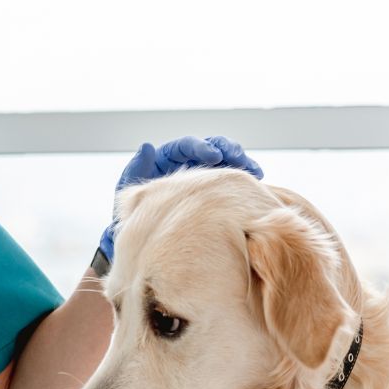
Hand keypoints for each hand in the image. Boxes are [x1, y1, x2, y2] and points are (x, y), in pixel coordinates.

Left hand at [96, 136, 262, 265]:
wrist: (142, 242)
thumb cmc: (133, 216)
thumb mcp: (130, 194)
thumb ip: (136, 170)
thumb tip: (146, 146)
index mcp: (164, 159)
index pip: (185, 146)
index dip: (201, 147)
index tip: (214, 156)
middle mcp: (185, 163)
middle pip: (210, 146)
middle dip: (227, 149)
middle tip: (240, 159)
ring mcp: (201, 175)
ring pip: (225, 160)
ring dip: (241, 161)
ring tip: (255, 172)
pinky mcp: (213, 189)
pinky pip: (231, 178)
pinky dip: (244, 178)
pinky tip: (258, 183)